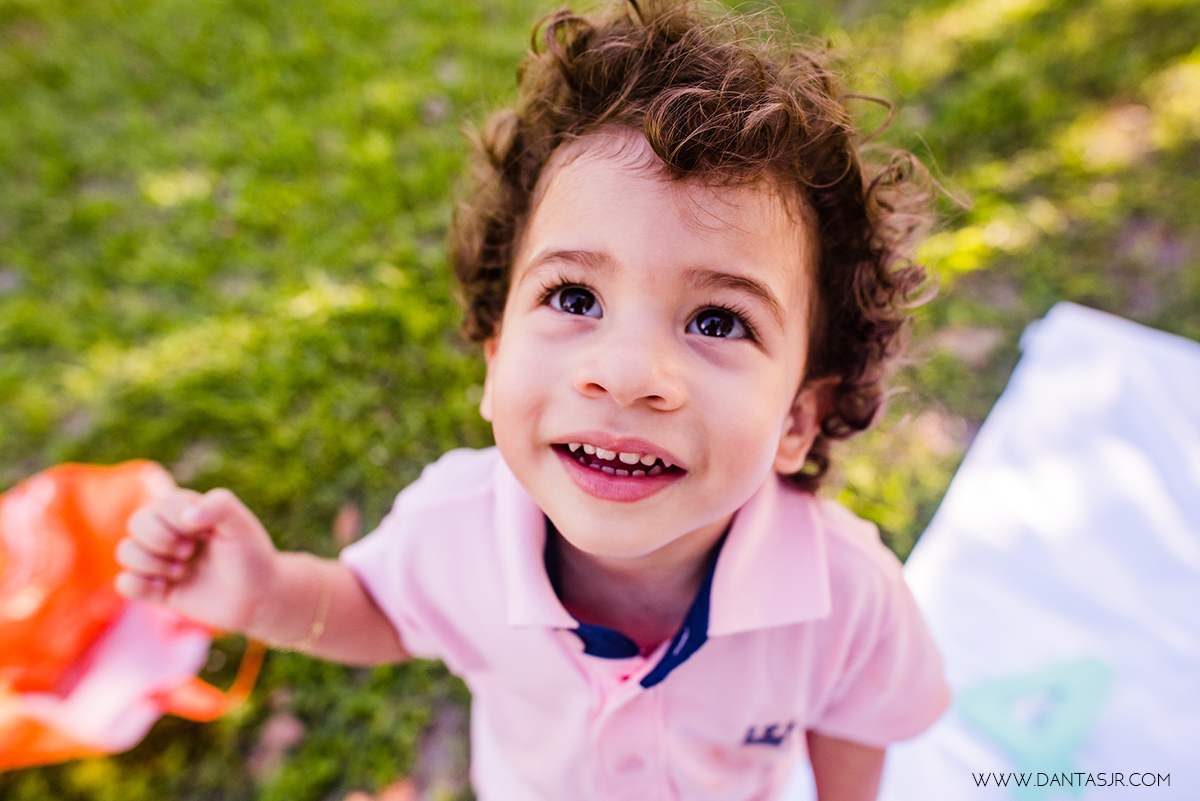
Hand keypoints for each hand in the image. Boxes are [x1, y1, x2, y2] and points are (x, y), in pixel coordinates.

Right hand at [115, 485, 280, 635]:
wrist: (257, 597)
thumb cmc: (252, 556)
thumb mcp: (242, 525)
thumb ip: (221, 506)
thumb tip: (188, 517)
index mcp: (187, 511)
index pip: (162, 504)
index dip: (177, 519)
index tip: (202, 534)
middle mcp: (169, 533)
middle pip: (137, 522)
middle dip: (160, 539)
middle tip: (189, 553)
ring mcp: (161, 561)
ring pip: (126, 551)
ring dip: (151, 563)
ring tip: (180, 571)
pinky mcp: (156, 589)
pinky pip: (125, 584)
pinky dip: (138, 586)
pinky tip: (164, 588)